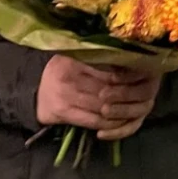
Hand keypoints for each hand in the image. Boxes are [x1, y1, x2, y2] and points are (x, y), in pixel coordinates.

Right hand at [36, 56, 162, 138]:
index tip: (140, 78)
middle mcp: (68, 77)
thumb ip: (95, 57)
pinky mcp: (64, 113)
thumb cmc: (60, 73)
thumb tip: (126, 56)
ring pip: (102, 106)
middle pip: (106, 89)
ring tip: (135, 108)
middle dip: (126, 94)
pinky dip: (110, 123)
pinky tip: (120, 120)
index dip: (125, 76)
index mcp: (72, 61)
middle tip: (142, 96)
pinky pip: (94, 120)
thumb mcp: (73, 58)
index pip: (105, 70)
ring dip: (121, 110)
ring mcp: (66, 96)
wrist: (35, 94)